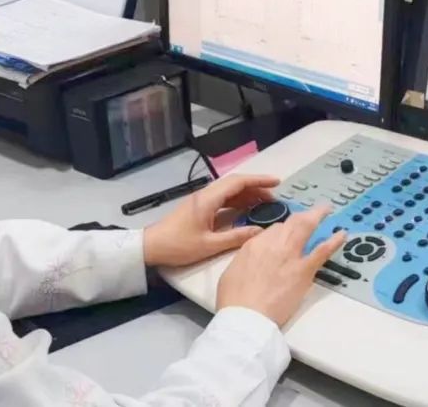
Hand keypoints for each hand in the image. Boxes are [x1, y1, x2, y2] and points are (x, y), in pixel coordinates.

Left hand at [143, 174, 279, 267]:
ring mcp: (201, 201)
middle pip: (234, 184)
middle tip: (274, 198)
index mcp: (208, 199)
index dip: (258, 181)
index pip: (238, 182)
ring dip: (247, 195)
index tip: (276, 183)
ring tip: (265, 204)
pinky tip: (246, 211)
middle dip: (256, 188)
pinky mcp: (199, 209)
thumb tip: (260, 231)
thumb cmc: (178, 245)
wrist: (151, 247)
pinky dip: (237, 203)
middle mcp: (206, 195)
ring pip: (229, 192)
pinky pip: (222, 200)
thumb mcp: (209, 245)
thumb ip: (236, 237)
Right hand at [215, 206, 345, 326]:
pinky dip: (333, 241)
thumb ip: (245, 258)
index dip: (281, 230)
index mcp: (255, 244)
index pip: (272, 229)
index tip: (287, 233)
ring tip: (326, 210)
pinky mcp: (304, 270)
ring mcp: (290, 255)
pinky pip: (322, 251)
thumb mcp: (232, 270)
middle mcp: (274, 244)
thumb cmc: (234, 299)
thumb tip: (253, 257)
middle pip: (290, 223)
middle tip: (310, 212)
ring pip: (306, 228)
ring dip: (317, 216)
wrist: (246, 316)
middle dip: (301, 215)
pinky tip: (342, 234)